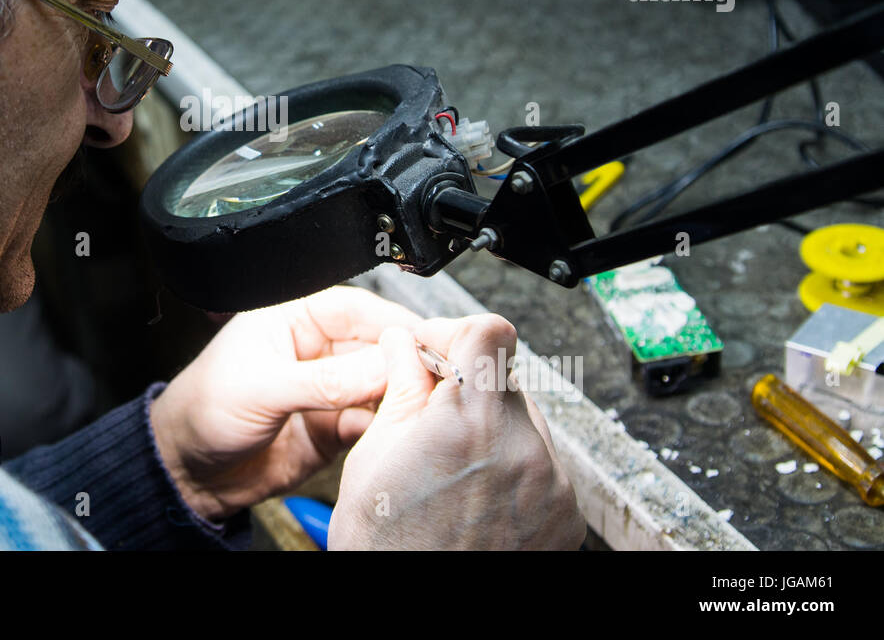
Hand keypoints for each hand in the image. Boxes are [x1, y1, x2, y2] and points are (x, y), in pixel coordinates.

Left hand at [149, 286, 421, 520]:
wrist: (186, 471)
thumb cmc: (201, 409)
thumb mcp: (261, 386)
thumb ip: (325, 380)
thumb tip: (381, 366)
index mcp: (295, 317)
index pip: (358, 308)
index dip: (394, 322)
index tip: (425, 341)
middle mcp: (318, 349)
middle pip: (379, 347)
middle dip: (404, 362)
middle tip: (428, 378)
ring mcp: (329, 390)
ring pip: (381, 386)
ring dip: (398, 396)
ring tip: (410, 406)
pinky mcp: (333, 428)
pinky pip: (372, 423)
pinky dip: (383, 429)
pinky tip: (385, 433)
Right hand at [328, 313, 585, 549]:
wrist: (422, 618)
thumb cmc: (390, 549)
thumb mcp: (375, 456)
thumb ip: (402, 389)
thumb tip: (405, 345)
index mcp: (471, 422)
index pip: (489, 331)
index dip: (456, 332)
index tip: (436, 349)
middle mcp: (524, 448)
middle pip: (504, 378)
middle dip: (466, 388)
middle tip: (429, 416)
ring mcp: (553, 484)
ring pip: (522, 422)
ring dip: (490, 428)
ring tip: (451, 468)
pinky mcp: (566, 514)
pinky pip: (541, 465)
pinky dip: (511, 468)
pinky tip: (475, 495)